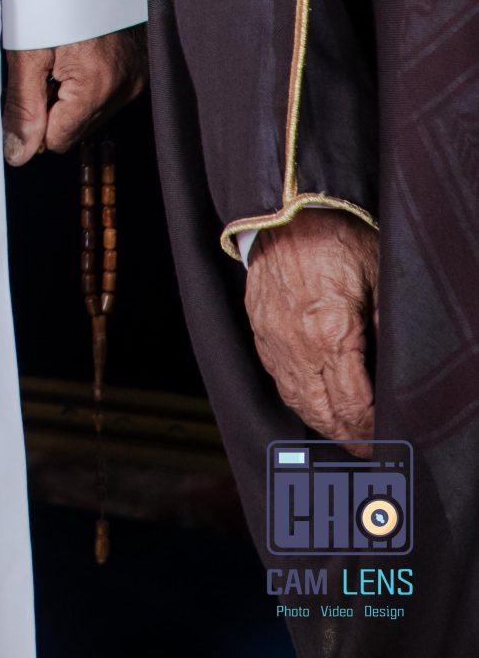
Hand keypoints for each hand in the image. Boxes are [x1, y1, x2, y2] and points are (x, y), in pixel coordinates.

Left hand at [2, 26, 145, 164]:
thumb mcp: (26, 48)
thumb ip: (22, 105)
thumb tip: (18, 155)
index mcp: (95, 87)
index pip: (58, 141)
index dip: (34, 120)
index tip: (27, 86)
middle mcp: (124, 88)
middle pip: (76, 129)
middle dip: (53, 106)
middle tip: (42, 64)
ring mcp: (136, 78)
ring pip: (92, 113)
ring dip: (71, 94)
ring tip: (60, 53)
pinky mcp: (140, 68)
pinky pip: (109, 93)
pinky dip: (89, 81)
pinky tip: (78, 51)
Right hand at [244, 206, 377, 446]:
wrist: (285, 206)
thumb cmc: (337, 235)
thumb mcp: (380, 277)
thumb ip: (388, 329)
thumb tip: (399, 373)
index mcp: (330, 334)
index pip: (354, 407)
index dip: (373, 431)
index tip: (389, 441)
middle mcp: (297, 345)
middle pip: (323, 414)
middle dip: (349, 438)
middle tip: (371, 451)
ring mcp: (272, 339)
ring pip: (297, 401)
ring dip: (323, 423)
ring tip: (346, 434)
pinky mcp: (259, 328)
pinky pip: (279, 377)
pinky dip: (300, 398)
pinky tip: (315, 401)